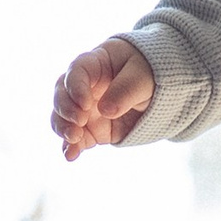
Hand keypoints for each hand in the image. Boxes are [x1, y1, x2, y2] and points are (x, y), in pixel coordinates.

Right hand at [52, 37, 155, 159]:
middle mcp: (84, 87)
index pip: (76, 72)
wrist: (158, 93)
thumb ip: (125, 90)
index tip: (85, 103)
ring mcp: (85, 109)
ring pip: (62, 117)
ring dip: (63, 128)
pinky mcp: (91, 129)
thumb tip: (105, 111)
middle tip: (80, 121)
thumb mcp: (143, 77)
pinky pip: (76, 139)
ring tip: (74, 138)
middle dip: (66, 109)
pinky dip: (71, 147)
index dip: (76, 87)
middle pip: (62, 94)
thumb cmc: (148, 74)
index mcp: (94, 64)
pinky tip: (71, 156)